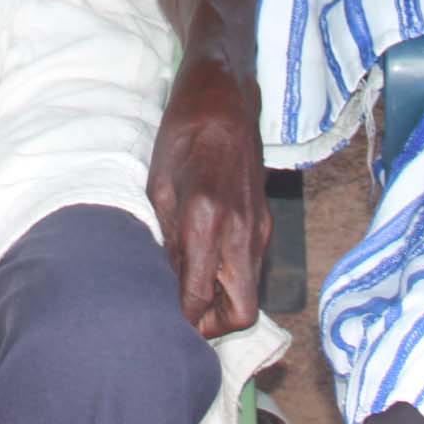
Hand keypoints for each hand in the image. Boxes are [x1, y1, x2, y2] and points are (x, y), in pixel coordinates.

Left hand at [146, 55, 270, 337]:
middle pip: (241, 313)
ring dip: (222, 302)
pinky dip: (231, 278)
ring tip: (188, 288)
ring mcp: (258, 227)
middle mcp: (240, 231)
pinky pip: (252, 268)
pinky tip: (203, 262)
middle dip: (212, 325)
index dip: (181, 320)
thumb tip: (161, 284)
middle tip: (182, 313)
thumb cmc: (182, 135)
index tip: (162, 322)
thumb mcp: (158, 186)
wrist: (225, 98)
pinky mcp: (264, 220)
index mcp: (207, 220)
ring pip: (250, 293)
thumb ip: (165, 239)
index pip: (199, 297)